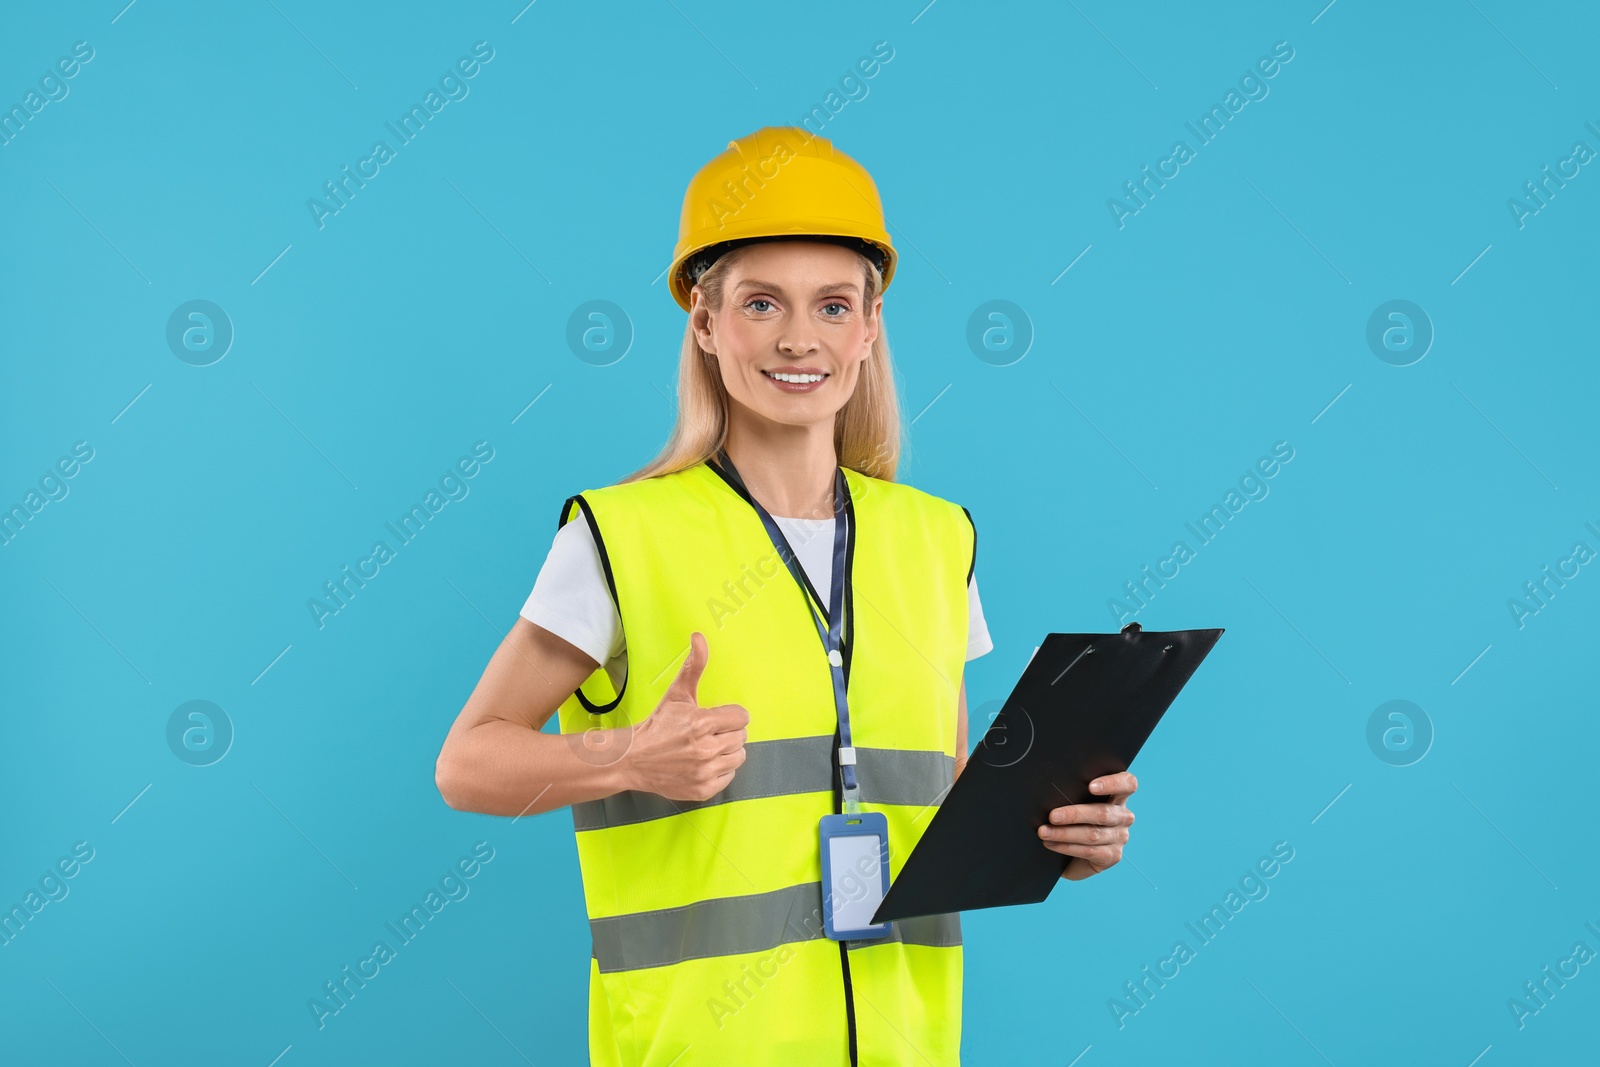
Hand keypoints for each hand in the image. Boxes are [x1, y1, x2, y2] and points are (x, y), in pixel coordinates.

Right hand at [622, 632, 748, 801]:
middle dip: (728, 732)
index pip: (742, 717)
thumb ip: (694, 666)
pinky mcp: (703, 789)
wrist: (633, 759)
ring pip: (739, 757)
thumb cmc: (658, 725)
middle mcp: (705, 749)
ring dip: (727, 751)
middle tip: (709, 733)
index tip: (716, 718)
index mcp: (702, 723)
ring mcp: (705, 771)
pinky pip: (729, 777)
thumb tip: (699, 637)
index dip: (730, 716)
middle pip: (742, 737)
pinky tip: (703, 763)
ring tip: (707, 748)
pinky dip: (720, 770)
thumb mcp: (677, 694)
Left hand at [1038, 772, 1137, 880]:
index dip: (1112, 783)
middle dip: (1074, 814)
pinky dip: (1066, 847)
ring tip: (1044, 832)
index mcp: (1118, 795)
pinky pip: (1089, 851)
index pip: (1127, 784)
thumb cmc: (1072, 819)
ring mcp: (1120, 837)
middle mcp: (1123, 815)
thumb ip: (1073, 794)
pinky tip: (1051, 844)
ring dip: (1064, 833)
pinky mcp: (1113, 856)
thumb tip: (1051, 791)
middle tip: (1052, 816)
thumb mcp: (1075, 802)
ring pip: (1093, 834)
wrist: (1072, 853)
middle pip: (1103, 813)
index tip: (1091, 787)